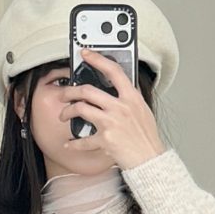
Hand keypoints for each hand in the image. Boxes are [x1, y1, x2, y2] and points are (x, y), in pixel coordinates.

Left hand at [64, 43, 168, 173]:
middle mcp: (121, 107)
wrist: (150, 159)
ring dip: (67, 111)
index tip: (86, 53)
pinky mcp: (105, 139)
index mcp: (131, 97)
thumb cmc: (147, 136)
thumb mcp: (143, 110)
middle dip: (70, 91)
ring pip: (80, 109)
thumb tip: (118, 87)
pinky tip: (69, 143)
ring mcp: (112, 123)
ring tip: (64, 115)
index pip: (114, 71)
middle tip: (64, 94)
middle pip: (87, 90)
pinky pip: (83, 140)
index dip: (98, 59)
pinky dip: (73, 143)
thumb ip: (129, 97)